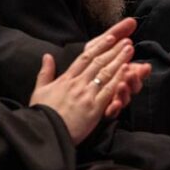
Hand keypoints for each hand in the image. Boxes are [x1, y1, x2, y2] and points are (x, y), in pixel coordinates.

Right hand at [30, 26, 141, 143]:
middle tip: (126, 40)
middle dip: (113, 49)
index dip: (99, 46)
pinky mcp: (94, 108)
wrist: (44, 131)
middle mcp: (78, 83)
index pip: (85, 58)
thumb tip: (47, 56)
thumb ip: (45, 72)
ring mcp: (86, 94)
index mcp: (66, 79)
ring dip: (119, 59)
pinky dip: (118, 79)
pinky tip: (127, 69)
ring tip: (130, 49)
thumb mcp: (39, 90)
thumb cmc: (42, 113)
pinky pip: (108, 90)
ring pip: (105, 72)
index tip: (109, 38)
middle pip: (98, 62)